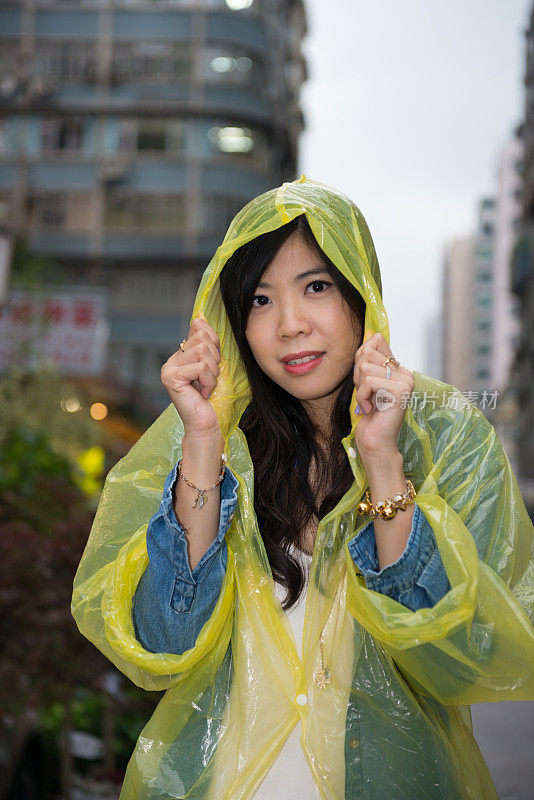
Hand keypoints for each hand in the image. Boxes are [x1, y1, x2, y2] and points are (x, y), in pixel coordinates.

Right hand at [161, 317, 221, 437]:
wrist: (207, 425)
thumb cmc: (214, 399)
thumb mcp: (215, 366)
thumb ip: (209, 344)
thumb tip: (199, 318)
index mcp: (181, 355)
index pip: (200, 330)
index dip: (214, 345)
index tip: (213, 366)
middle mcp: (172, 359)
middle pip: (201, 338)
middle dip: (214, 360)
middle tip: (209, 379)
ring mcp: (168, 368)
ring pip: (201, 351)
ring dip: (212, 372)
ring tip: (206, 386)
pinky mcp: (170, 377)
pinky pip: (200, 366)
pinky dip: (208, 380)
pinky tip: (203, 393)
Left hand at [352, 333, 414, 459]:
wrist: (375, 442)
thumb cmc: (368, 415)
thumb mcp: (364, 382)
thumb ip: (367, 359)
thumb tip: (373, 334)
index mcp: (399, 369)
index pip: (374, 342)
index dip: (360, 362)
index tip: (366, 385)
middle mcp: (406, 372)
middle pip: (367, 353)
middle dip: (358, 376)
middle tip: (367, 396)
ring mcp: (406, 381)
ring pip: (366, 367)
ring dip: (360, 389)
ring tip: (370, 403)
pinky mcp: (400, 390)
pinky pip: (369, 381)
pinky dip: (362, 396)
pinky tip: (371, 409)